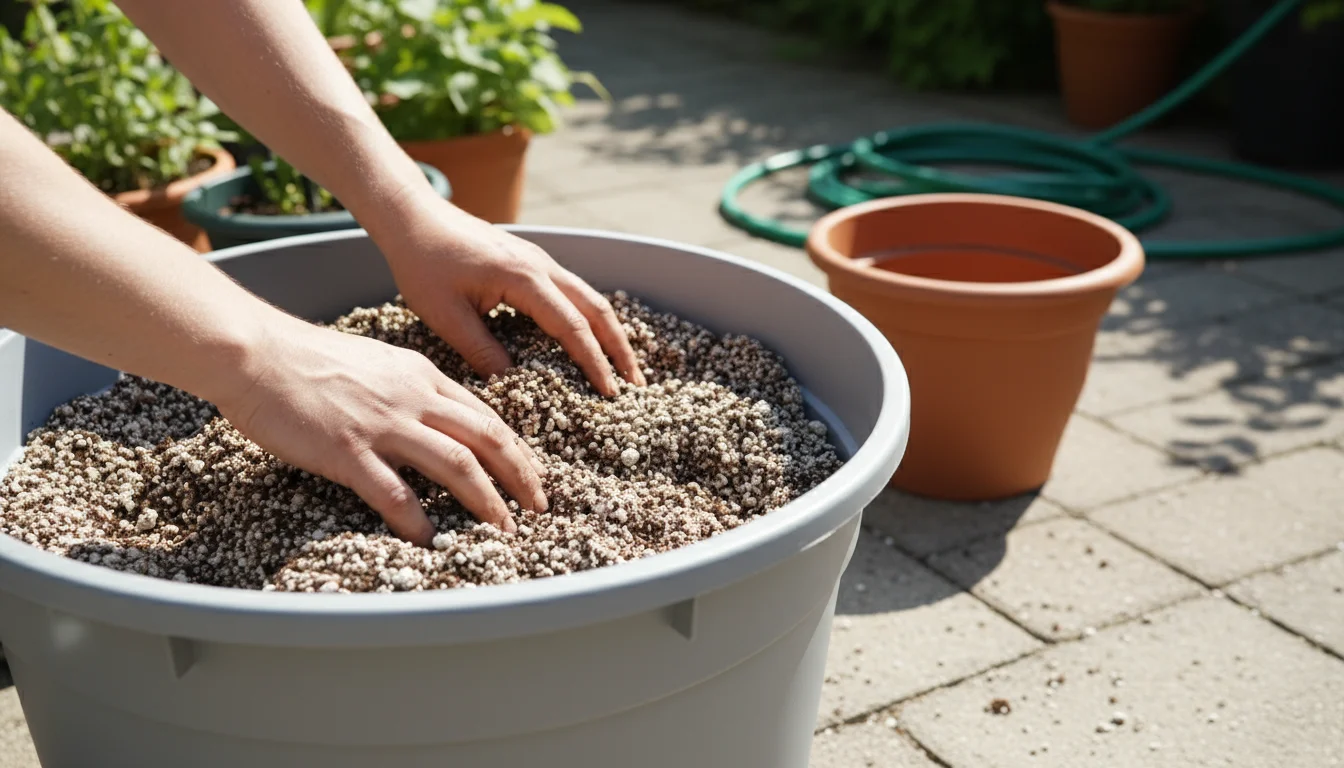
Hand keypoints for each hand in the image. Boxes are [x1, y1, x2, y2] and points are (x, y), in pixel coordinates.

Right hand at [215, 315, 546, 545]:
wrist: (258, 353)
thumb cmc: (308, 359)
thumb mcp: (377, 363)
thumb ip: (409, 389)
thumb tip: (434, 419)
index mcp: (421, 375)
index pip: (485, 415)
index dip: (515, 449)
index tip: (531, 475)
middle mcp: (413, 398)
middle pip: (487, 438)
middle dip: (520, 476)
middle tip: (538, 507)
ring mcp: (382, 425)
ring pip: (456, 464)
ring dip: (486, 501)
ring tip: (503, 529)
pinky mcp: (348, 451)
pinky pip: (394, 492)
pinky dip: (416, 519)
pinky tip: (429, 540)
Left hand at [370, 196, 645, 395]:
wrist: (413, 217)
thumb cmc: (424, 263)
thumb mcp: (446, 316)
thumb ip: (482, 350)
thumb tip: (514, 383)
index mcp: (524, 279)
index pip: (572, 327)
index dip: (594, 362)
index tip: (609, 393)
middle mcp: (542, 266)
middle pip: (597, 308)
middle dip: (619, 348)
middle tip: (636, 384)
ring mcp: (540, 260)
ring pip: (589, 297)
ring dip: (609, 331)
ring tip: (621, 366)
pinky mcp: (531, 261)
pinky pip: (573, 290)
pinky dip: (589, 317)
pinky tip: (589, 336)